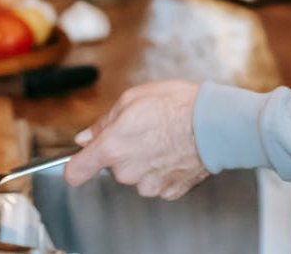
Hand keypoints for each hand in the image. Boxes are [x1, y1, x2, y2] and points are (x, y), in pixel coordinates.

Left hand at [64, 80, 207, 199]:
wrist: (215, 123)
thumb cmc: (176, 105)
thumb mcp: (132, 99)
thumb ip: (103, 122)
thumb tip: (85, 137)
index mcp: (112, 148)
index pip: (75, 172)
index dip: (76, 165)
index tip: (81, 160)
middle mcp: (127, 172)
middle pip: (112, 167)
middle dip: (121, 151)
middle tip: (142, 130)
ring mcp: (149, 185)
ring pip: (135, 175)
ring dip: (143, 161)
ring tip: (163, 138)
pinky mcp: (169, 192)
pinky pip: (156, 181)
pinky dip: (162, 169)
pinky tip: (173, 151)